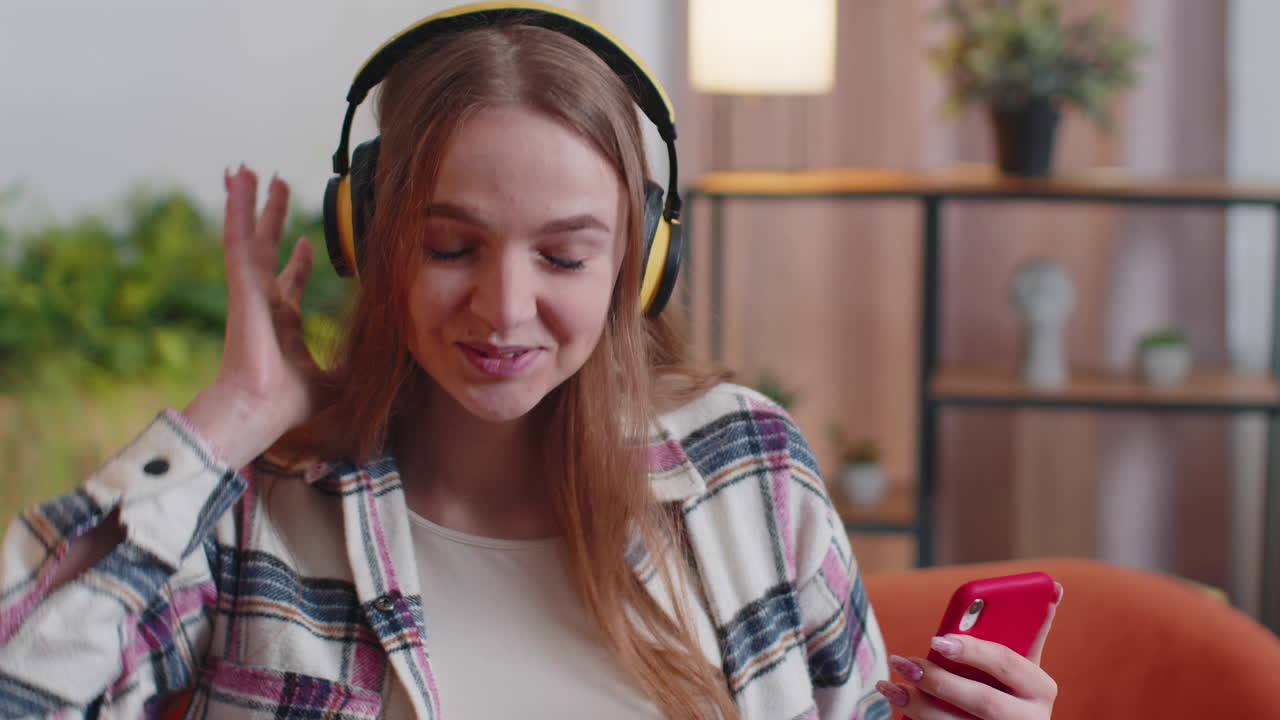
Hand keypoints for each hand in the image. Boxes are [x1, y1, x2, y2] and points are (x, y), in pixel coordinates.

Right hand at [183, 165, 328, 466]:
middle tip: (278, 186)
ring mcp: (251, 290)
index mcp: (283, 323)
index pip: (290, 282)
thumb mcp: (336, 381)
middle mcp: (265, 301)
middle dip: (273, 217)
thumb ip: (355, 368)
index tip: (307, 241)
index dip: (299, 261)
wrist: (261, 409)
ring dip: (249, 202)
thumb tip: (385, 368)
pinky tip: (237, 177)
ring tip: (247, 170)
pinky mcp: (242, 283)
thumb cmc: (292, 404)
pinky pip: (238, 235)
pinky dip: (236, 205)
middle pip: (268, 248)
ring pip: (248, 235)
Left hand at [876, 583, 1061, 718]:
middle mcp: (1029, 719)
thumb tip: (1052, 587)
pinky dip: (915, 719)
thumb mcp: (1025, 665)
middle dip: (940, 681)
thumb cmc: (1014, 689)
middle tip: (904, 662)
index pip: (1007, 664)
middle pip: (983, 701)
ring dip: (920, 704)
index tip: (938, 638)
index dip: (973, 650)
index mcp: (1041, 689)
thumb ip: (1031, 630)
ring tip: (891, 684)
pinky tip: (896, 700)